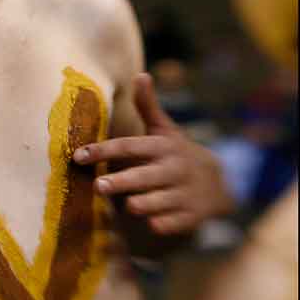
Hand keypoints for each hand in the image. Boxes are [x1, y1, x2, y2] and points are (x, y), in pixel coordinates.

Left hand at [79, 73, 235, 236]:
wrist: (220, 182)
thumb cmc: (178, 155)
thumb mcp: (166, 130)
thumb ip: (148, 106)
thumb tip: (140, 74)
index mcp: (163, 147)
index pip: (130, 146)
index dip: (104, 150)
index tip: (79, 155)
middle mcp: (174, 169)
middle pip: (146, 175)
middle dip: (124, 180)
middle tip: (99, 186)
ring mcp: (184, 193)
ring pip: (161, 200)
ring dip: (145, 203)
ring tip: (129, 206)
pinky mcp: (191, 215)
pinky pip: (176, 221)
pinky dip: (166, 223)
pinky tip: (155, 224)